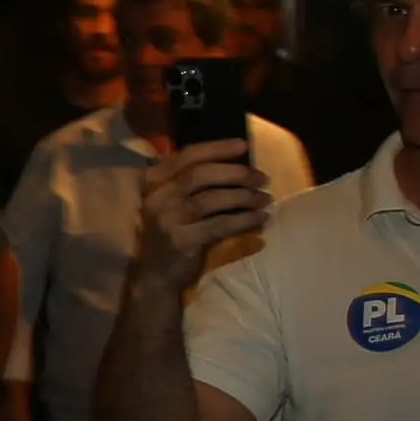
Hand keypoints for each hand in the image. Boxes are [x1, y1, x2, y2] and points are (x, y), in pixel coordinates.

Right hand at [129, 140, 270, 293]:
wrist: (154, 275)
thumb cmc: (171, 232)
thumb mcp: (171, 202)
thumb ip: (189, 183)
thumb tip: (233, 163)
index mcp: (153, 182)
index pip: (186, 156)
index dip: (216, 148)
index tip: (244, 145)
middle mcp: (157, 197)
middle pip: (200, 175)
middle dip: (236, 173)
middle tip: (263, 178)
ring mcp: (167, 220)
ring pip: (212, 199)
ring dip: (245, 197)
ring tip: (265, 199)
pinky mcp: (182, 240)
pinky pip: (220, 225)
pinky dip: (244, 220)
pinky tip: (260, 218)